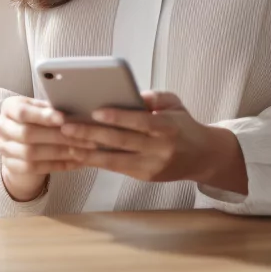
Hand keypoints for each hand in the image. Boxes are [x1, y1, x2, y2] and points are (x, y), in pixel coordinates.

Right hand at [0, 96, 94, 201]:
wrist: (22, 144)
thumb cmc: (38, 121)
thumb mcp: (42, 109)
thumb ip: (52, 109)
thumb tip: (75, 112)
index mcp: (9, 107)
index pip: (23, 112)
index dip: (42, 116)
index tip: (63, 118)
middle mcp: (2, 126)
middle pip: (28, 134)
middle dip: (57, 136)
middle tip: (82, 138)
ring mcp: (4, 147)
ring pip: (31, 153)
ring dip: (60, 152)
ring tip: (82, 151)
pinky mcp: (11, 165)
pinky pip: (35, 168)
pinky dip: (57, 165)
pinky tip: (75, 163)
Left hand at [60, 91, 247, 193]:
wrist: (203, 156)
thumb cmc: (183, 124)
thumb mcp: (175, 103)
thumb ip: (154, 97)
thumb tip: (129, 94)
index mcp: (167, 127)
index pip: (139, 122)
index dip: (118, 117)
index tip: (96, 111)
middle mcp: (160, 149)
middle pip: (122, 141)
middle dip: (92, 134)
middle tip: (67, 127)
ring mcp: (152, 166)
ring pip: (116, 160)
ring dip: (89, 152)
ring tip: (68, 144)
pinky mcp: (146, 177)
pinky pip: (118, 168)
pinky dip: (98, 161)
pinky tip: (82, 154)